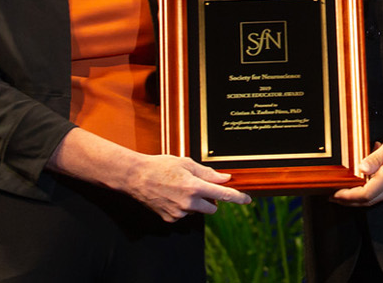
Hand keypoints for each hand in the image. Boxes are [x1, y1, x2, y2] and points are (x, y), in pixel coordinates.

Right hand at [119, 154, 252, 221]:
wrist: (135, 177)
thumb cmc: (159, 166)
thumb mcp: (185, 163)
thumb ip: (207, 172)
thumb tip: (225, 178)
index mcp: (195, 186)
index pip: (223, 194)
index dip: (238, 197)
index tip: (247, 200)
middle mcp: (189, 202)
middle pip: (213, 208)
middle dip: (211, 200)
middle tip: (200, 189)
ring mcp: (180, 213)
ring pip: (197, 211)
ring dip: (194, 203)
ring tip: (178, 189)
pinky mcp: (170, 219)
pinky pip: (183, 215)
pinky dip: (181, 208)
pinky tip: (170, 196)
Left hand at [332, 125, 382, 206]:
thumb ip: (376, 157)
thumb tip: (361, 169)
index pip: (366, 194)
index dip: (349, 197)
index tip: (335, 194)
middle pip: (369, 200)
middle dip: (350, 201)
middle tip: (334, 196)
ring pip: (376, 198)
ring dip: (358, 197)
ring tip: (343, 191)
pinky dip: (370, 190)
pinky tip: (362, 180)